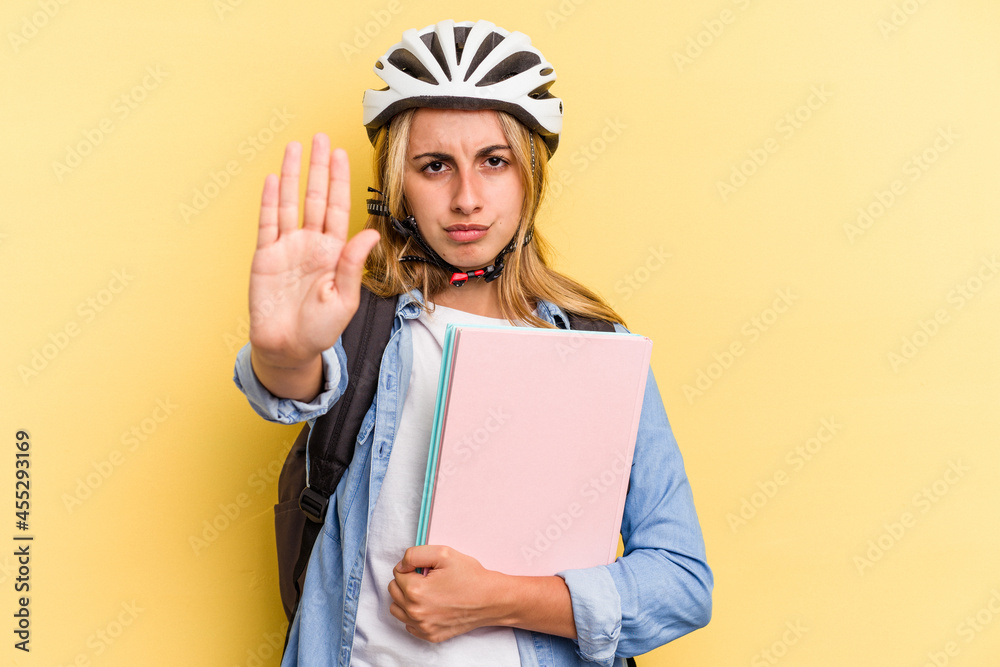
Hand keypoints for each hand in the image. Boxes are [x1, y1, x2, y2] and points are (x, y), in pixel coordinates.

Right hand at [248, 134, 379, 369]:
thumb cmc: (319, 329)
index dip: (339, 181)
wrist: (288, 347)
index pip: (338, 208)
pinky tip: (273, 178)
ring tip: (296, 147)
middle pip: (315, 197)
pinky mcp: (265, 256)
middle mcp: (311, 244)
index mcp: (334, 252)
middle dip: (319, 168)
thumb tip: (369, 233)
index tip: (342, 155)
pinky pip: (267, 222)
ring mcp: (287, 247)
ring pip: (290, 202)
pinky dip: (269, 200)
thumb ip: (352, 264)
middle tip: (321, 138)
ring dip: (292, 175)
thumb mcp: (344, 299)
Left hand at [388, 546, 504, 642]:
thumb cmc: (470, 576)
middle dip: (407, 581)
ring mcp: (422, 626)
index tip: (427, 569)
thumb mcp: (443, 553)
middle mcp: (415, 611)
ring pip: (397, 609)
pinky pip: (409, 624)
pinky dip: (414, 615)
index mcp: (415, 590)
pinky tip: (430, 606)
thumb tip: (401, 566)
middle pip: (394, 591)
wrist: (490, 599)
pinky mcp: (430, 635)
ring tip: (426, 592)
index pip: (397, 573)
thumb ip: (415, 554)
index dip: (412, 567)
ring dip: (406, 599)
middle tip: (427, 578)